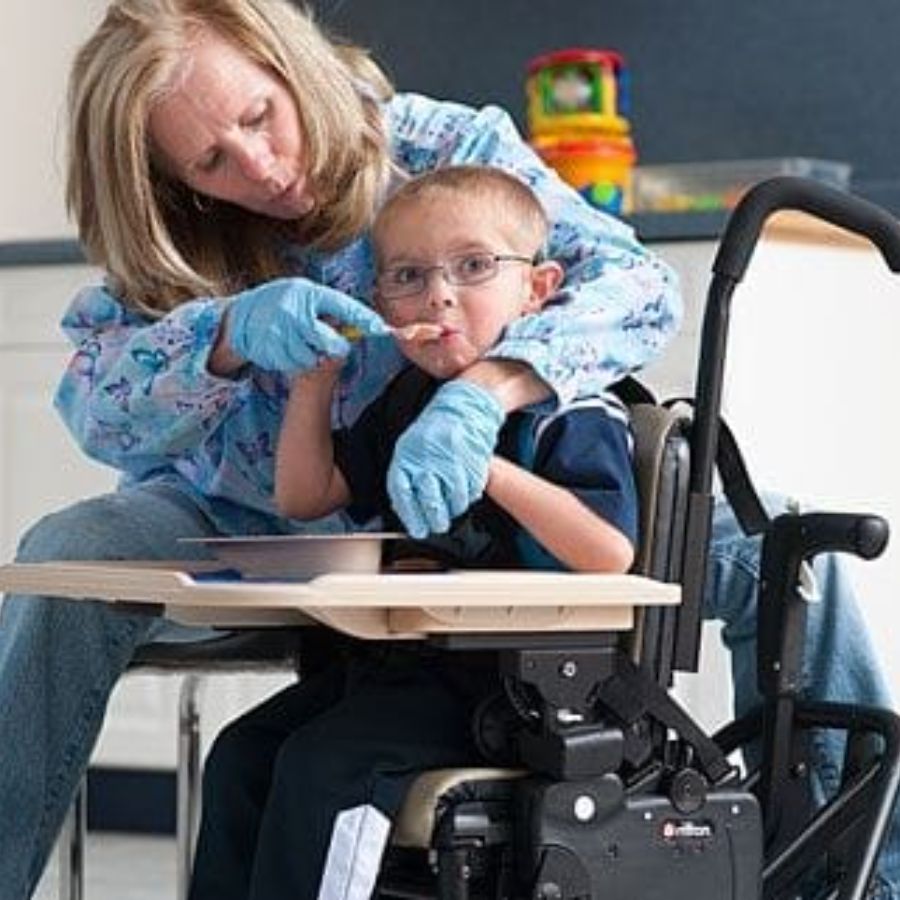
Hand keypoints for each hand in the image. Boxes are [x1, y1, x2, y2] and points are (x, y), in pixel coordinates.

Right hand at [226, 278, 387, 374]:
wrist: (242, 316)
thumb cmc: (282, 304)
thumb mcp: (305, 297)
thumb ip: (329, 310)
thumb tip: (358, 328)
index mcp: (308, 294)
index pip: (343, 307)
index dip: (364, 319)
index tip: (381, 328)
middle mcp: (294, 312)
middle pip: (329, 342)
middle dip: (336, 347)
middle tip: (332, 347)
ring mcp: (280, 333)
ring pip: (312, 359)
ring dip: (312, 357)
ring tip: (304, 345)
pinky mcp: (270, 350)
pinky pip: (294, 365)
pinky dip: (294, 361)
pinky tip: (288, 350)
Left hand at [387, 381, 505, 537]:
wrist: (464, 406)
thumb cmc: (435, 428)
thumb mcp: (410, 446)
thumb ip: (406, 474)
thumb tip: (405, 506)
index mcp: (408, 455)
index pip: (403, 493)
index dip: (410, 516)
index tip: (417, 529)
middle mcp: (429, 458)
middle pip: (431, 502)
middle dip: (436, 519)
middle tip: (438, 525)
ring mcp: (453, 461)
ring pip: (455, 500)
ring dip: (455, 510)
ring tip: (453, 509)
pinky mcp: (473, 462)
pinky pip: (473, 490)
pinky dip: (470, 497)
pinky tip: (465, 493)